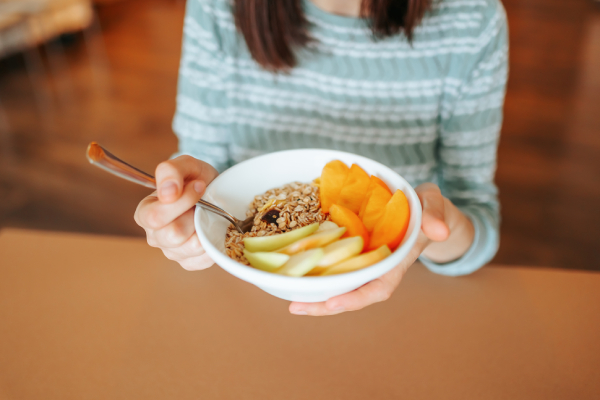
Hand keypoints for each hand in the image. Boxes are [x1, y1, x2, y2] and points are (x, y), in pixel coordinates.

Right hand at [134, 155, 218, 270]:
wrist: (216, 192)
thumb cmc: (196, 178)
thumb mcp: (185, 164)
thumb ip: (170, 171)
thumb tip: (167, 193)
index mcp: (145, 213)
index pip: (155, 217)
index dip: (181, 202)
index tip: (199, 185)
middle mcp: (155, 236)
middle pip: (173, 235)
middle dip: (195, 216)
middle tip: (205, 202)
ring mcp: (172, 252)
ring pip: (192, 247)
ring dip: (206, 228)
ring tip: (207, 215)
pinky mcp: (190, 262)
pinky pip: (204, 259)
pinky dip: (214, 243)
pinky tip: (212, 229)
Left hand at [289, 183, 474, 315]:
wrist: (421, 207)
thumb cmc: (427, 206)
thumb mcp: (434, 204)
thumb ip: (436, 215)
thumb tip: (439, 231)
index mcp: (397, 262)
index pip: (379, 287)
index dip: (357, 297)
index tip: (334, 303)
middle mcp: (378, 267)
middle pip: (352, 292)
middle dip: (325, 304)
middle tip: (296, 307)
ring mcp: (364, 261)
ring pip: (339, 283)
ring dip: (316, 292)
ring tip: (290, 298)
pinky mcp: (352, 250)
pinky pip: (333, 264)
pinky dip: (315, 269)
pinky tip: (294, 270)